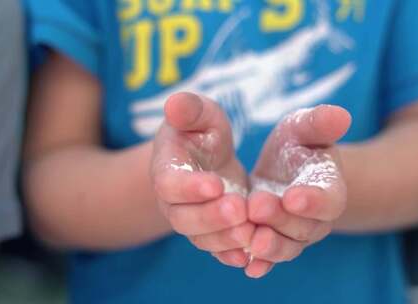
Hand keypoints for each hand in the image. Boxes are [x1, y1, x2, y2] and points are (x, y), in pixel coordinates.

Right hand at [151, 92, 253, 267]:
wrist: (207, 156)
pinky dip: (230, 255)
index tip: (216, 184)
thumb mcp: (199, 114)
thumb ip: (189, 109)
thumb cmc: (201, 130)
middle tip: (239, 210)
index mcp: (166, 168)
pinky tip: (249, 257)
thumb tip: (174, 104)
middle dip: (210, 217)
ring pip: (201, 238)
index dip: (189, 187)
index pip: (169, 183)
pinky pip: (216, 249)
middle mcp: (173, 201)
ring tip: (251, 232)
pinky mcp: (210, 232)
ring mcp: (191, 220)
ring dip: (224, 238)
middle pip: (183, 218)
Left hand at [245, 105, 350, 277]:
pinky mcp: (274, 242)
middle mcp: (316, 218)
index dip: (313, 200)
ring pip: (286, 246)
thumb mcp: (304, 128)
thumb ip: (319, 123)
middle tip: (256, 206)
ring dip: (269, 245)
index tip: (293, 196)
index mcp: (329, 187)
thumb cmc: (298, 145)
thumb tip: (342, 114)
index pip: (328, 198)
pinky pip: (269, 259)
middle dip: (280, 219)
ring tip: (250, 239)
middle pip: (303, 227)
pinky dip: (261, 264)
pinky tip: (247, 266)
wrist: (285, 171)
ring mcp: (295, 235)